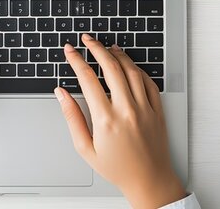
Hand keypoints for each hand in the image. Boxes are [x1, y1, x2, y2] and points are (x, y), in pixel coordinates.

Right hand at [56, 34, 185, 207]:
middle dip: (95, 48)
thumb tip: (61, 93)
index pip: (87, 79)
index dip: (76, 60)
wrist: (148, 180)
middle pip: (110, 66)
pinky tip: (128, 65)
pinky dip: (136, 69)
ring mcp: (145, 108)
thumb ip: (72, 117)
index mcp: (105, 119)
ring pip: (131, 70)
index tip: (69, 51)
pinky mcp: (157, 109)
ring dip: (117, 54)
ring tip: (107, 47)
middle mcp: (126, 109)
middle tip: (87, 40)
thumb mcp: (85, 148)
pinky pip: (148, 81)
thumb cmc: (116, 168)